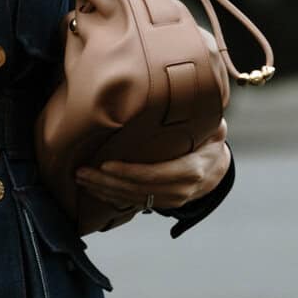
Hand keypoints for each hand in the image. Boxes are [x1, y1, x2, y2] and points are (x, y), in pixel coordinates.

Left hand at [76, 123, 229, 219]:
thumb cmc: (209, 143)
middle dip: (105, 182)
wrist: (216, 171)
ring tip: (81, 178)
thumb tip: (193, 93)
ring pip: (130, 199)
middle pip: (136, 189)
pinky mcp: (159, 205)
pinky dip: (110, 197)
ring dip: (102, 190)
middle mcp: (179, 191)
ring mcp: (168, 201)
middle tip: (81, 172)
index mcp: (191, 171)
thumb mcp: (214, 129)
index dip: (128, 172)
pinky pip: (131, 203)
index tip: (106, 165)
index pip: (154, 174)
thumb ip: (203, 116)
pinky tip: (93, 189)